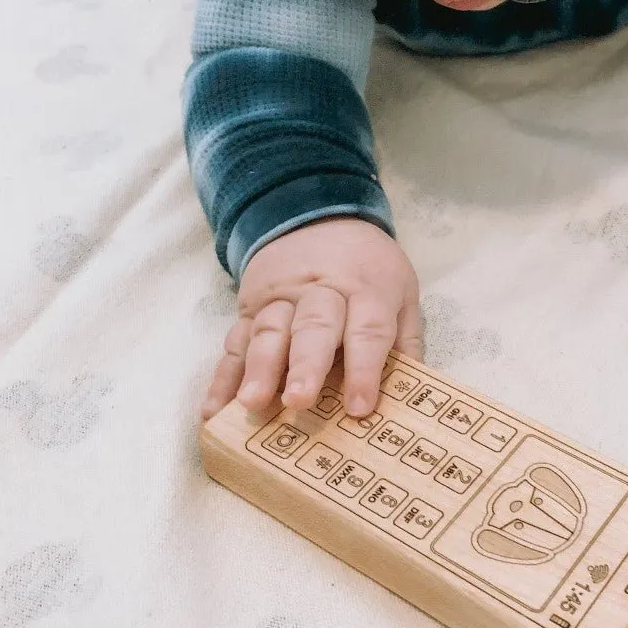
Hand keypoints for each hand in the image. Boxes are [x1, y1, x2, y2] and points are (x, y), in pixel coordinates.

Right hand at [202, 217, 422, 421]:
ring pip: (268, 332)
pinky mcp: (250, 308)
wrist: (316, 217)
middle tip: (298, 402)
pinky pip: (234, 342)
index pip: (367, 331)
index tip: (359, 408)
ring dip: (259, 369)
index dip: (364, 370)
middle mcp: (321, 292)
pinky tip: (214, 410)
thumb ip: (406, 339)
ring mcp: (280, 298)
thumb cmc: (367, 268)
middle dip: (305, 366)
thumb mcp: (401, 291)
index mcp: (366, 288)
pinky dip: (221, 378)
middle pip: (313, 328)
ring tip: (251, 404)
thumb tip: (413, 393)